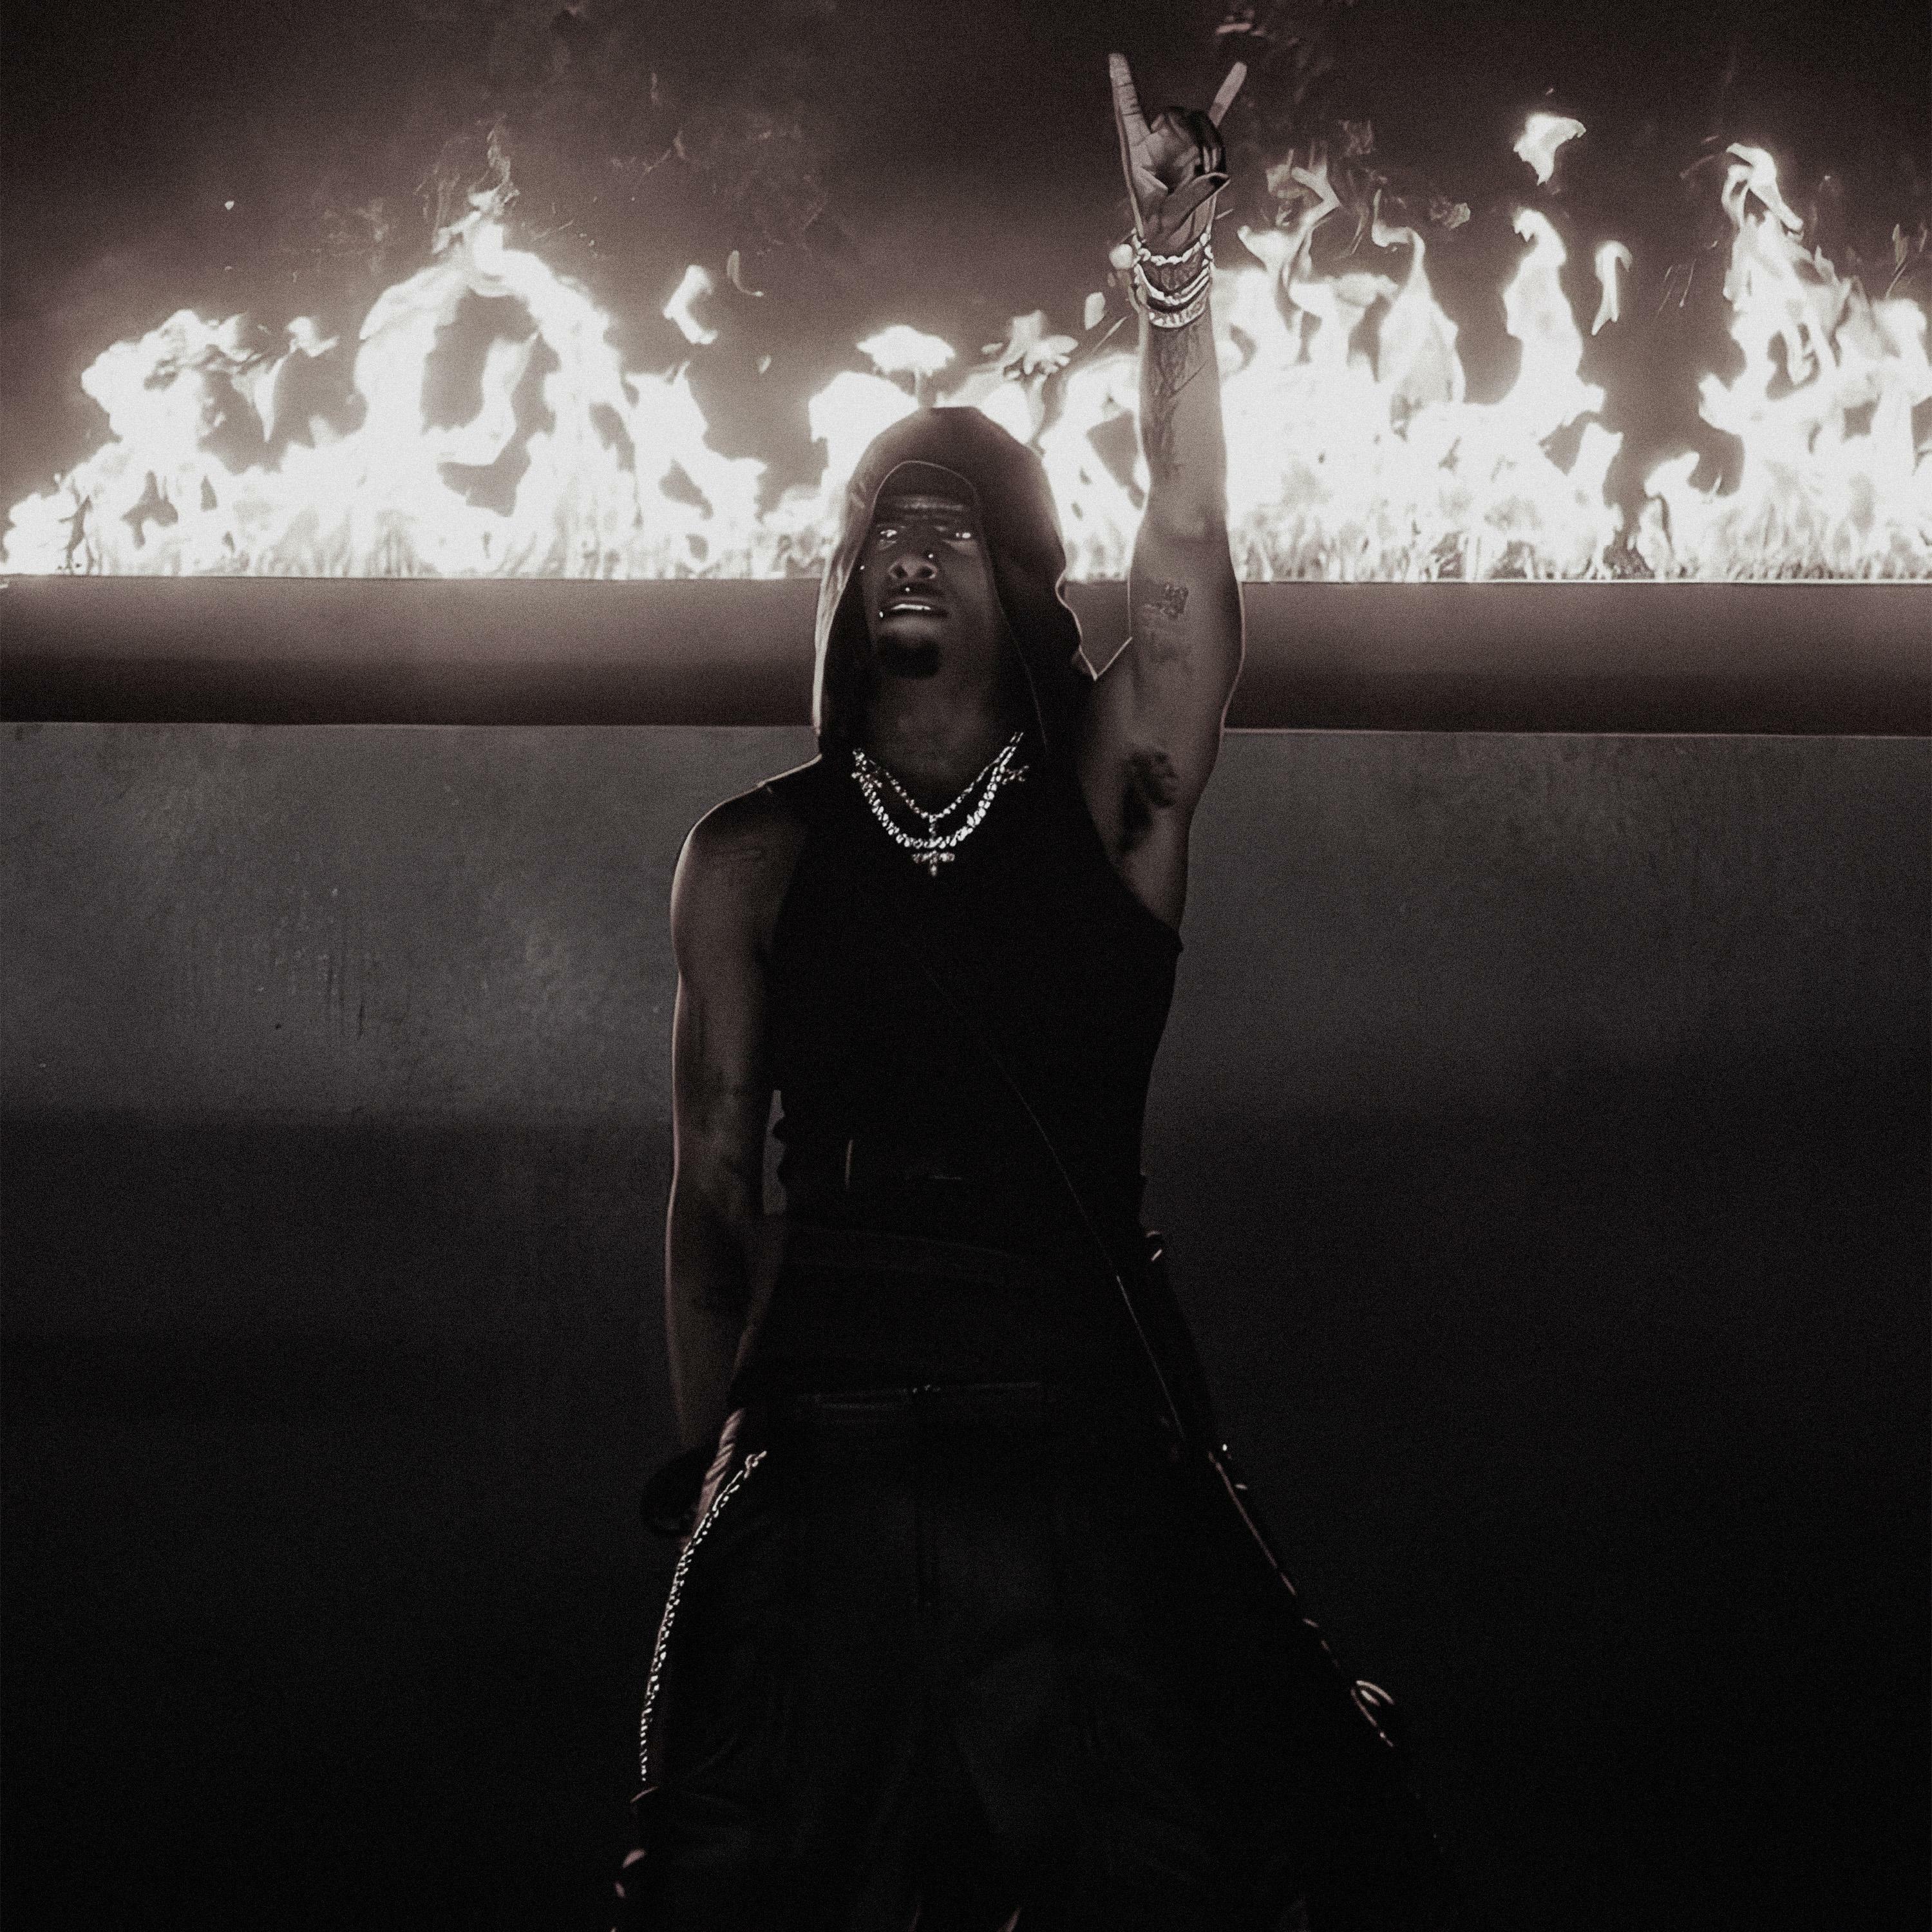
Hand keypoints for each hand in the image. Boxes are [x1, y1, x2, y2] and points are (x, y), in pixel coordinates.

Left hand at [1108, 53, 1244, 251]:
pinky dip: (1226, 94)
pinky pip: (1216, 116)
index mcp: (1138, 152)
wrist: (1175, 234)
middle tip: (1198, 168)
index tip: (1115, 58)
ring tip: (1207, 174)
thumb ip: (1183, 201)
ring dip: (1210, 145)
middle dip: (1190, 136)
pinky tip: (1238, 69)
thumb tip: (1215, 176)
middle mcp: (1159, 140)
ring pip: (1200, 120)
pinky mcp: (1203, 147)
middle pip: (1174, 113)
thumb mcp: (1163, 219)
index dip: (1122, 84)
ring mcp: (1181, 141)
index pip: (1128, 111)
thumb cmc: (1161, 227)